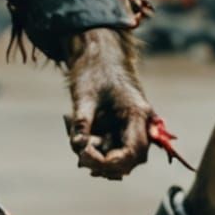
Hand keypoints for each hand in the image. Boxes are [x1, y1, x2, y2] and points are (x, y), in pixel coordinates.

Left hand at [63, 28, 151, 179]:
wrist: (97, 51)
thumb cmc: (93, 69)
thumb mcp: (83, 96)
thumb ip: (82, 124)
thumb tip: (78, 149)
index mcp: (137, 114)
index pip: (132, 153)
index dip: (110, 163)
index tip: (85, 156)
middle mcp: (139, 123)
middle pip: (128, 160)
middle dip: (102, 162)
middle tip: (79, 152)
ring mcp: (131, 126)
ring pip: (117, 155)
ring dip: (95, 154)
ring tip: (74, 130)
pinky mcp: (120, 126)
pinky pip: (109, 146)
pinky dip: (92, 145)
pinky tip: (75, 126)